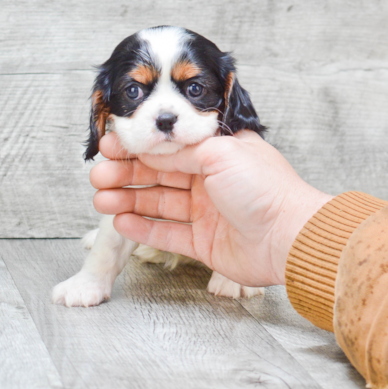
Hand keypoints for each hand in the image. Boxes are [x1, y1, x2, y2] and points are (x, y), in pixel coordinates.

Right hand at [89, 131, 333, 286]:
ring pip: (157, 203)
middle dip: (126, 174)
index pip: (169, 146)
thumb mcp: (218, 153)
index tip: (110, 146)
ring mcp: (206, 212)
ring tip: (100, 199)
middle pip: (158, 174)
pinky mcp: (203, 242)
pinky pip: (165, 233)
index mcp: (217, 152)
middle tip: (98, 176)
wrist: (289, 237)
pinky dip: (141, 227)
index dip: (139, 146)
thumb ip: (180, 152)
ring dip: (127, 199)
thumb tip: (151, 149)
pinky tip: (120, 220)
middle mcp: (210, 180)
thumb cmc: (265, 189)